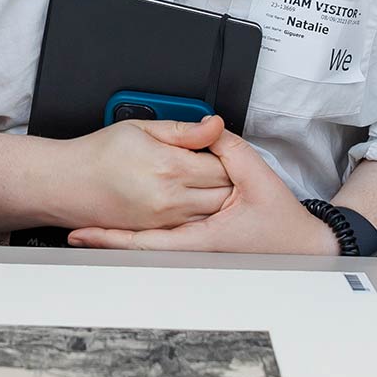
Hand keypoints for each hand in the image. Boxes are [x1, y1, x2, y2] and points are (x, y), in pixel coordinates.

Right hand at [64, 114, 235, 230]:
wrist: (67, 183)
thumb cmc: (98, 154)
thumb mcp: (142, 128)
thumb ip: (184, 130)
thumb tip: (214, 124)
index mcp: (169, 166)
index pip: (223, 165)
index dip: (226, 154)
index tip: (220, 148)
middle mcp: (170, 198)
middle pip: (223, 192)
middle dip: (227, 177)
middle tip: (216, 163)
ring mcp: (164, 219)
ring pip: (212, 213)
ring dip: (216, 198)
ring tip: (203, 181)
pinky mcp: (157, 232)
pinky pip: (192, 227)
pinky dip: (199, 214)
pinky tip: (190, 199)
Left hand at [68, 129, 330, 253]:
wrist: (301, 246)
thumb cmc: (279, 219)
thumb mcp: (254, 174)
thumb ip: (225, 148)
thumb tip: (204, 127)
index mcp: (202, 232)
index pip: (147, 237)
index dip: (113, 233)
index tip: (84, 228)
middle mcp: (195, 246)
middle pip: (143, 245)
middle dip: (108, 240)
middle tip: (74, 232)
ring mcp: (198, 250)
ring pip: (151, 248)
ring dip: (118, 242)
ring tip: (83, 236)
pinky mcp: (203, 248)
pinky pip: (165, 247)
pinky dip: (139, 243)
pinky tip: (117, 237)